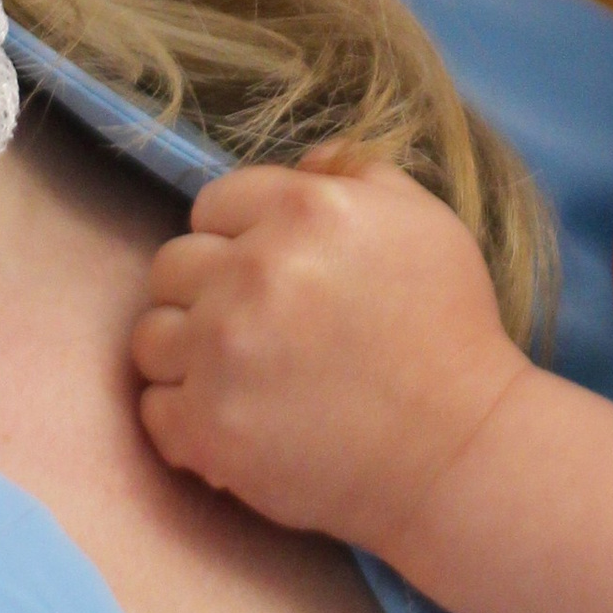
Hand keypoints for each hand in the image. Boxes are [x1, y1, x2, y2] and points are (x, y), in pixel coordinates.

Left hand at [132, 157, 534, 552]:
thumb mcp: (423, 223)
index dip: (237, 237)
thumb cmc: (451, 332)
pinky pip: (153, 408)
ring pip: (151, 336)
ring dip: (186, 353)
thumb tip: (306, 162)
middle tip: (256, 327)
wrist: (462, 451)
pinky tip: (232, 417)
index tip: (269, 274)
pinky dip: (184, 416)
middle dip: (206, 292)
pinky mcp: (208, 427)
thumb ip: (357, 175)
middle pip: (171, 265)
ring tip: (239, 375)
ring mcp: (223, 353)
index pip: (212, 203)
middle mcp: (253, 273)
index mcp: (303, 212)